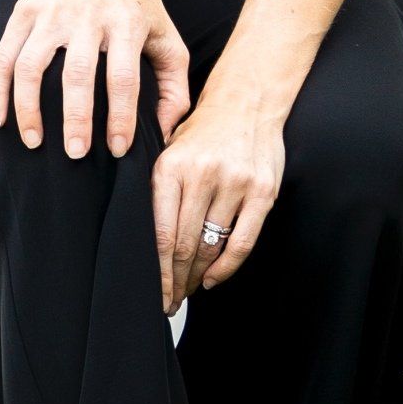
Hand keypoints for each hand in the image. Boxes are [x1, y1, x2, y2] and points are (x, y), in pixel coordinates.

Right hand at [0, 0, 190, 158]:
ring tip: (34, 143)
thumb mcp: (164, 33)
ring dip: (29, 108)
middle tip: (75, 155)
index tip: (117, 149)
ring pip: (31, 66)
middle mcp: (87, 16)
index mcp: (126, 22)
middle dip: (75, 118)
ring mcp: (50, 13)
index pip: (124, 76)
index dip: (121, 116)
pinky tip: (0, 120)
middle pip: (77, 73)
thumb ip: (173, 84)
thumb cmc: (131, 3)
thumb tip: (166, 131)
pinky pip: (4, 56)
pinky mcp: (23, 12)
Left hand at [152, 80, 285, 312]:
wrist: (247, 100)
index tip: (153, 293)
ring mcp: (235, 183)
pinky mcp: (262, 191)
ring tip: (188, 290)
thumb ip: (158, 190)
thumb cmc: (203, 130)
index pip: (160, 234)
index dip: (157, 272)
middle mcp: (203, 175)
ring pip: (212, 246)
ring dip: (197, 276)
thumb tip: (140, 243)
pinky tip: (213, 278)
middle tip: (168, 302)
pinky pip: (243, 241)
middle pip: (185, 245)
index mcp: (171, 167)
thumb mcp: (168, 150)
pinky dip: (226, 267)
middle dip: (174, 281)